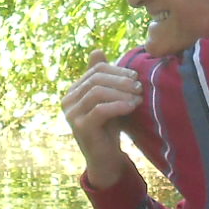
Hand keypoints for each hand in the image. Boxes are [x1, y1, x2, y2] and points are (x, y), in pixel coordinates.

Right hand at [62, 52, 141, 188]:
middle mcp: (68, 101)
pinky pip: (100, 109)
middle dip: (121, 81)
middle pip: (97, 79)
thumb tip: (96, 50)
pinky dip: (119, 105)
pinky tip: (132, 107)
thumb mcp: (108, 99)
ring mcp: (71, 114)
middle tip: (140, 87)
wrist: (106, 158)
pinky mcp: (80, 127)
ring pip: (98, 92)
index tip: (136, 77)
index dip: (118, 70)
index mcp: (74, 91)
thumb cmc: (109, 127)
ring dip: (122, 93)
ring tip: (138, 98)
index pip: (96, 70)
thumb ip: (104, 78)